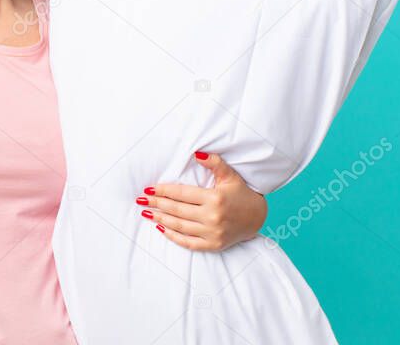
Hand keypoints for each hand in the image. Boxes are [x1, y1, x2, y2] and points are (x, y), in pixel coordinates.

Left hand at [137, 152, 266, 250]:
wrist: (258, 218)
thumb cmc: (241, 194)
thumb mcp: (230, 175)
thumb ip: (214, 163)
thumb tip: (197, 153)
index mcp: (215, 198)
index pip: (182, 194)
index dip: (163, 191)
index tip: (149, 189)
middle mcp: (212, 217)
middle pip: (177, 210)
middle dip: (157, 204)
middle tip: (141, 200)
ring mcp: (212, 233)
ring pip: (179, 226)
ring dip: (160, 219)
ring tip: (146, 212)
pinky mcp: (213, 245)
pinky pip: (188, 242)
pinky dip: (173, 236)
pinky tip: (161, 228)